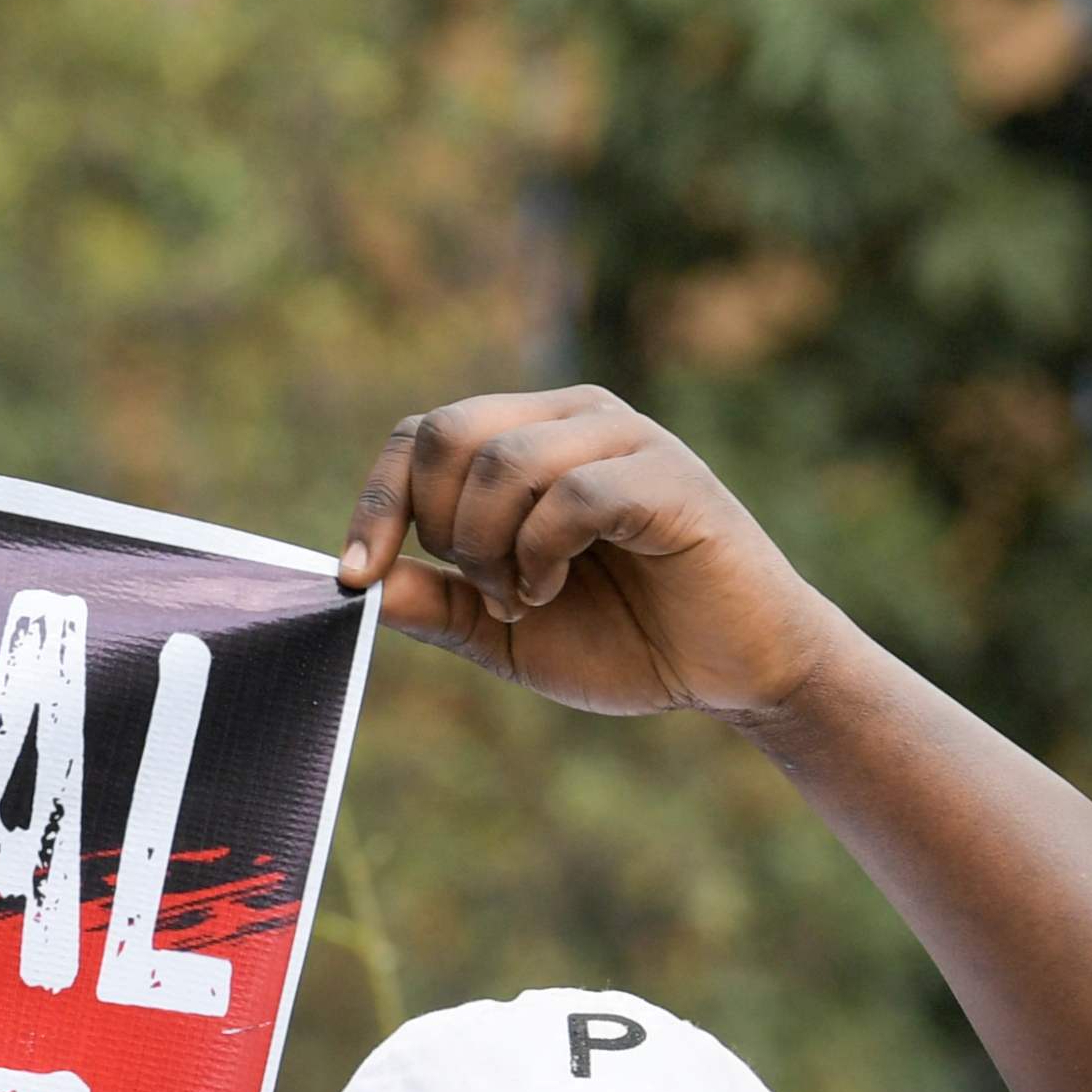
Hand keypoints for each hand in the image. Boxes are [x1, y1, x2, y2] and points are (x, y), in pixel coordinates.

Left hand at [336, 393, 852, 726]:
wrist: (737, 673)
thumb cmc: (632, 643)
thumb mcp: (508, 633)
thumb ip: (439, 603)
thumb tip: (360, 584)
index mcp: (532, 438)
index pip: (423, 434)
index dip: (377, 502)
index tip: (354, 575)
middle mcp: (575, 418)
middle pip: (450, 432)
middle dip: (440, 527)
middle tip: (484, 590)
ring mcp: (625, 439)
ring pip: (504, 461)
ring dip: (491, 548)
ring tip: (526, 598)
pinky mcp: (668, 478)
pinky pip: (571, 492)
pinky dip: (542, 551)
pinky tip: (556, 588)